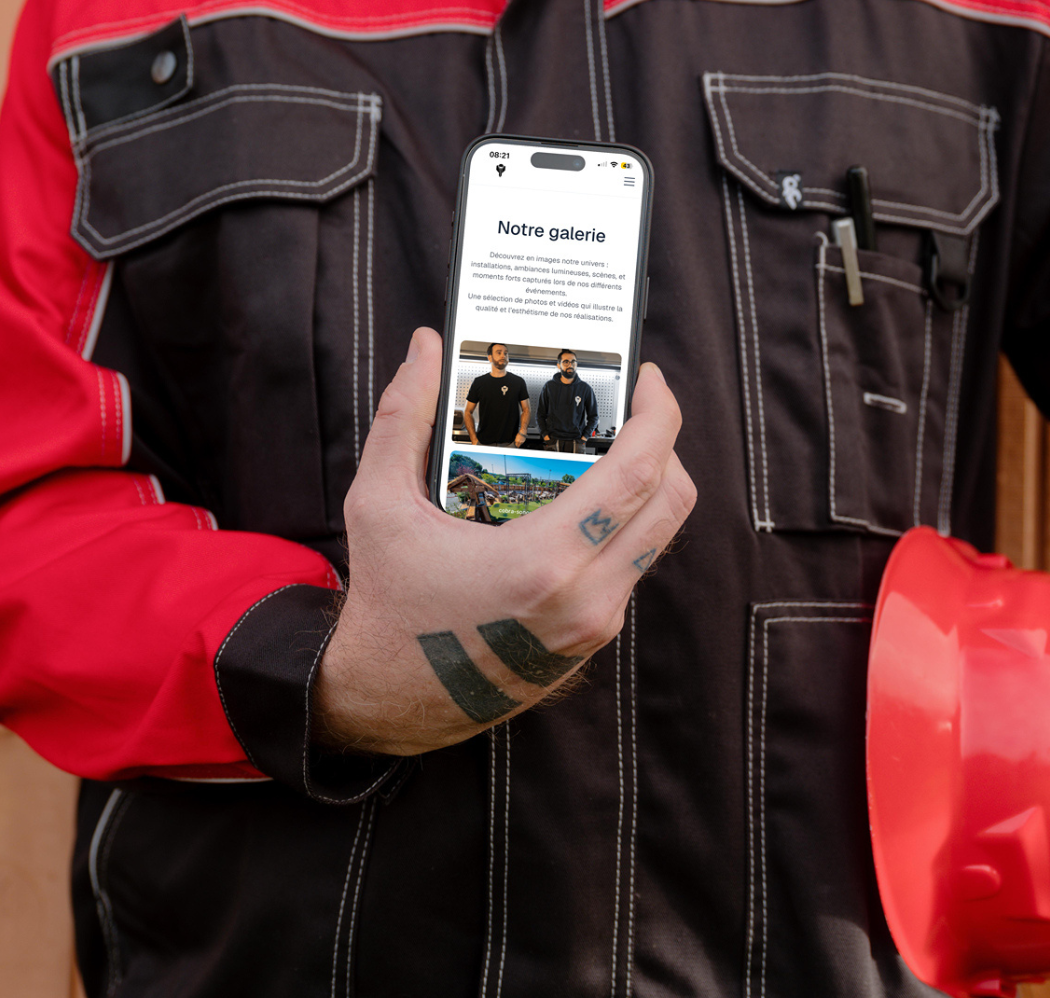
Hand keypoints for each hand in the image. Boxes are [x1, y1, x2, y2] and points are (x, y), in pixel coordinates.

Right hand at [315, 328, 695, 756]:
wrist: (386, 702)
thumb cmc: (386, 605)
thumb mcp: (378, 504)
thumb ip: (402, 417)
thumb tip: (425, 348)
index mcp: (542, 562)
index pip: (639, 474)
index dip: (658, 415)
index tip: (649, 379)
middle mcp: (586, 598)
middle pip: (671, 501)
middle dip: (666, 441)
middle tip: (636, 406)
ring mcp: (595, 625)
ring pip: (659, 536)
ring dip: (648, 484)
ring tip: (609, 447)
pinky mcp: (592, 640)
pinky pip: (633, 567)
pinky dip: (623, 523)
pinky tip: (583, 500)